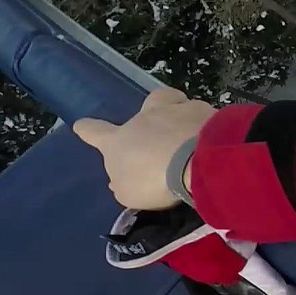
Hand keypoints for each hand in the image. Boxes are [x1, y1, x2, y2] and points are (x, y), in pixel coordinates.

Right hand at [74, 87, 215, 209]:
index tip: (82, 125)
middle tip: (162, 130)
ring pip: (176, 101)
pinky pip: (203, 113)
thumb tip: (120, 178)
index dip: (88, 130)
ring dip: (182, 116)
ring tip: (192, 134)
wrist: (196, 161)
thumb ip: (123, 183)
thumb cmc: (153, 180)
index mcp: (119, 140)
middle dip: (152, 112)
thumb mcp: (128, 192)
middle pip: (147, 104)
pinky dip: (206, 124)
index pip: (96, 133)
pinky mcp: (207, 111)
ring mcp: (178, 109)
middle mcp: (146, 118)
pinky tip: (213, 139)